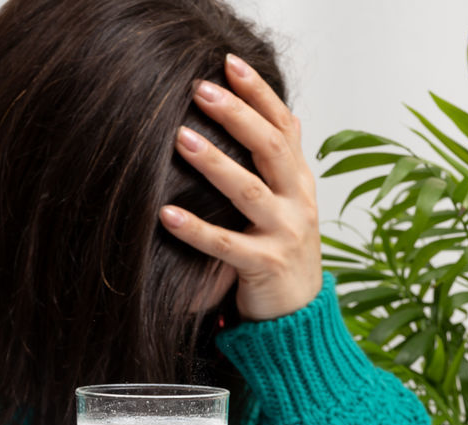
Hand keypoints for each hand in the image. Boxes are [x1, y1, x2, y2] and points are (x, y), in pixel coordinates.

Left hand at [160, 52, 322, 322]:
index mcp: (300, 182)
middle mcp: (298, 203)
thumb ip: (284, 165)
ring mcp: (284, 234)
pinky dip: (196, 229)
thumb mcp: (291, 205)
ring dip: (214, 162)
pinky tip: (167, 214)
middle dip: (236, 114)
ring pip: (249, 191)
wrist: (298, 319)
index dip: (259, 93)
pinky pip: (226, 245)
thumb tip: (286, 117)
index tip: (228, 63)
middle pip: (269, 148)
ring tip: (181, 137)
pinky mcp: (265, 267)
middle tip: (200, 89)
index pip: (283, 126)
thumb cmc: (284, 256)